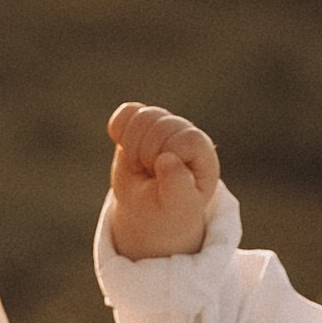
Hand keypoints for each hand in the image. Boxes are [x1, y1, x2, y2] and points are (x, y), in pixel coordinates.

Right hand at [106, 102, 220, 260]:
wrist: (146, 209)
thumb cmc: (167, 210)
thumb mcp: (176, 206)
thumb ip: (178, 186)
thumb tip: (168, 158)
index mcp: (203, 153)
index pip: (188, 138)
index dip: (168, 156)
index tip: (163, 178)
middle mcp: (186, 133)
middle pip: (163, 125)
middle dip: (147, 154)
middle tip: (150, 175)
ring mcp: (163, 125)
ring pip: (144, 116)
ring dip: (132, 146)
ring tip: (140, 165)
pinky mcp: (141, 122)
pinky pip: (126, 112)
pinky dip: (119, 130)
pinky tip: (125, 148)